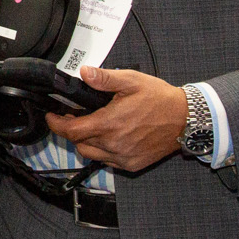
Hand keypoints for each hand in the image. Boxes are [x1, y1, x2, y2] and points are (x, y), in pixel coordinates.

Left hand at [44, 66, 187, 171]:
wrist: (186, 119)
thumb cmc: (160, 99)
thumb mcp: (131, 81)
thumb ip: (104, 79)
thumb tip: (84, 73)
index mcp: (110, 124)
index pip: (71, 131)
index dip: (57, 124)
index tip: (52, 116)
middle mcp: (114, 144)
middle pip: (78, 143)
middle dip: (71, 130)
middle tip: (74, 117)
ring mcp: (123, 157)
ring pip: (91, 154)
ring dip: (86, 141)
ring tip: (92, 126)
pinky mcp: (132, 164)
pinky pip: (107, 161)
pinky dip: (102, 151)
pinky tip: (110, 137)